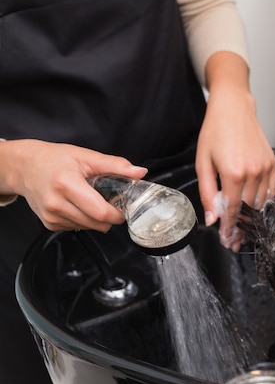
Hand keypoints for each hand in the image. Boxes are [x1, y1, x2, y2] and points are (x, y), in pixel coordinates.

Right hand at [0, 139, 147, 231]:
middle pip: (97, 223)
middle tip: (112, 203)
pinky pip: (77, 228)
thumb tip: (140, 173)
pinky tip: (80, 206)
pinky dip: (85, 220)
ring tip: (94, 201)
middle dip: (111, 217)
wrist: (25, 167)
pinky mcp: (49, 224)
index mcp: (67, 184)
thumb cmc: (55, 160)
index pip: (101, 212)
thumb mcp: (86, 156)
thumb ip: (115, 165)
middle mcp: (56, 203)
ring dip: (98, 219)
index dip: (118, 213)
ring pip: (89, 228)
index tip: (124, 206)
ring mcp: (51, 216)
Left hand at [195, 85, 274, 251]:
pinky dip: (264, 200)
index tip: (227, 240)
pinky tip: (254, 203)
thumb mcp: (203, 163)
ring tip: (243, 221)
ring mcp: (266, 168)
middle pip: (250, 210)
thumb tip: (212, 219)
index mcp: (233, 173)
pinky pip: (272, 190)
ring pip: (262, 202)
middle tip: (234, 236)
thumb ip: (208, 193)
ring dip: (253, 214)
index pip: (233, 210)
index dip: (230, 227)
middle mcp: (253, 172)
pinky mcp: (273, 163)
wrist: (234, 109)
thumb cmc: (215, 133)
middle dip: (241, 224)